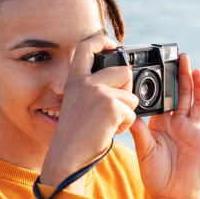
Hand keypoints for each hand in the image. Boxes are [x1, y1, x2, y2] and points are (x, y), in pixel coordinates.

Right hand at [41, 36, 138, 189]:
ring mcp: (98, 92)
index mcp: (75, 80)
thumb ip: (93, 88)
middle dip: (127, 90)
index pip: (87, 46)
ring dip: (126, 112)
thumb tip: (124, 76)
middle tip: (115, 108)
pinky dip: (125, 126)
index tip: (113, 47)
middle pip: (124, 71)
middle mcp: (85, 82)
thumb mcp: (78, 103)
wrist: (67, 156)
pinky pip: (132, 113)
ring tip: (107, 124)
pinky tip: (109, 131)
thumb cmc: (75, 135)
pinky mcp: (111, 106)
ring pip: (131, 95)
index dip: (103, 41)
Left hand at [129, 53, 199, 198]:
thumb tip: (128, 111)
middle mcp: (179, 123)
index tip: (161, 66)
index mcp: (162, 123)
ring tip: (197, 71)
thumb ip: (139, 131)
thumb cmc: (154, 175)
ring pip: (199, 104)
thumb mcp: (143, 150)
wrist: (171, 196)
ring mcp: (195, 131)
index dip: (164, 83)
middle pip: (182, 95)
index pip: (164, 98)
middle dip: (182, 76)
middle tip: (182, 58)